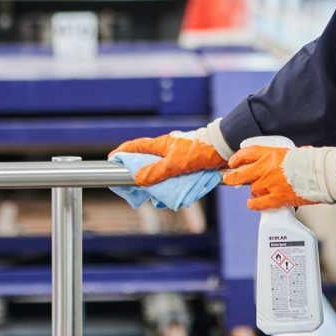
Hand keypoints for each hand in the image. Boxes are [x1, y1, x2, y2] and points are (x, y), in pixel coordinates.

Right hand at [109, 119, 231, 185]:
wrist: (224, 147)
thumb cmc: (200, 151)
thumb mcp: (176, 164)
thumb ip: (157, 172)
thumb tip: (138, 179)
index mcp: (160, 145)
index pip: (135, 146)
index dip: (122, 152)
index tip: (112, 159)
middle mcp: (166, 148)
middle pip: (145, 158)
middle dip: (136, 169)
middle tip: (130, 182)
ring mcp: (176, 154)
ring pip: (158, 166)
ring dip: (152, 177)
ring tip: (149, 190)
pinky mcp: (186, 161)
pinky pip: (171, 171)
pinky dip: (166, 180)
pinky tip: (169, 189)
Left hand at [224, 143, 335, 210]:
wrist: (323, 174)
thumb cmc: (312, 162)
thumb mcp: (290, 152)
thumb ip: (277, 158)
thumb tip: (270, 163)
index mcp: (271, 153)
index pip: (246, 154)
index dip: (237, 158)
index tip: (233, 162)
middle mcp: (267, 168)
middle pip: (241, 174)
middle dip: (232, 177)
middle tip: (229, 179)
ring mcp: (270, 184)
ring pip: (252, 189)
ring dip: (254, 191)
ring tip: (259, 191)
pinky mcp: (277, 198)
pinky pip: (258, 203)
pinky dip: (254, 204)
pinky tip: (252, 203)